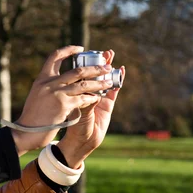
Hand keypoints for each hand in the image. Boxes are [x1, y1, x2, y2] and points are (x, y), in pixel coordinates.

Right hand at [12, 45, 116, 155]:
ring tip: (109, 82)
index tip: (80, 49)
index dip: (68, 50)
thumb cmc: (33, 116)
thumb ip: (49, 86)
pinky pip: (83, 99)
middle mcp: (49, 83)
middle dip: (95, 68)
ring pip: (84, 84)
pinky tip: (97, 98)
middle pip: (77, 70)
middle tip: (106, 67)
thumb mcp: (37, 94)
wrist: (26, 131)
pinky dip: (92, 98)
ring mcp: (57, 94)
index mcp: (42, 79)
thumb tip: (64, 79)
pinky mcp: (64, 105)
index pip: (54, 57)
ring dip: (99, 83)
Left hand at [57, 49, 125, 167]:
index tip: (83, 51)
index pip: (79, 74)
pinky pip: (114, 90)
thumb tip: (80, 89)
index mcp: (74, 92)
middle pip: (93, 74)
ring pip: (104, 80)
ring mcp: (97, 97)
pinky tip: (121, 72)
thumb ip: (79, 100)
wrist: (79, 141)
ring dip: (109, 68)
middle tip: (104, 52)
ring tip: (112, 57)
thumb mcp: (71, 110)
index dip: (83, 63)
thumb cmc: (71, 126)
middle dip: (98, 63)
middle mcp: (85, 92)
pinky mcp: (107, 104)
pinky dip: (118, 81)